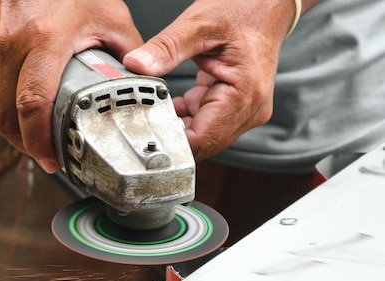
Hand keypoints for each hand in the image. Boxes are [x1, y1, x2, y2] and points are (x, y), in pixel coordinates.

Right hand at [0, 0, 142, 172]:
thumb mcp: (108, 13)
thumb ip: (129, 51)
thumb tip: (142, 82)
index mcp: (43, 38)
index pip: (33, 105)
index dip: (39, 141)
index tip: (53, 160)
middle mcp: (7, 45)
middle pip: (7, 116)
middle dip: (26, 145)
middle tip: (46, 157)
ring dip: (10, 132)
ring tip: (31, 141)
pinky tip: (13, 117)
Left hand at [122, 0, 300, 160]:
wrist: (267, 4)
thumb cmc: (243, 10)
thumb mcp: (198, 25)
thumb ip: (166, 48)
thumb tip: (136, 65)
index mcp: (245, 94)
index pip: (203, 140)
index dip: (171, 142)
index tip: (144, 135)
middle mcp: (249, 110)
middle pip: (203, 143)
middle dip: (171, 136)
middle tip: (139, 122)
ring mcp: (244, 111)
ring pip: (202, 136)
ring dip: (176, 127)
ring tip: (151, 109)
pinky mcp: (234, 107)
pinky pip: (204, 123)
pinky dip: (184, 118)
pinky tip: (169, 103)